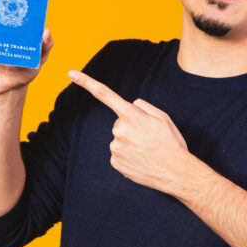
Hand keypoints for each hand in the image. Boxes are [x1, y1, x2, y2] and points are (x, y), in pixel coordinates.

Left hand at [68, 70, 192, 194]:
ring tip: (147, 150)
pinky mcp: (115, 162)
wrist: (176, 173)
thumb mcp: (162, 117)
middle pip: (120, 122)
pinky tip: (141, 159)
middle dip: (131, 127)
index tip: (70, 74)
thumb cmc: (171, 143)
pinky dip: (128, 155)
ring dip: (131, 142)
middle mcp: (119, 130)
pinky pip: (119, 153)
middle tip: (149, 138)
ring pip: (119, 138)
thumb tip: (129, 106)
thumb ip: (142, 107)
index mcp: (132, 115)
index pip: (105, 94)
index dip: (86, 83)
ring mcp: (115, 148)